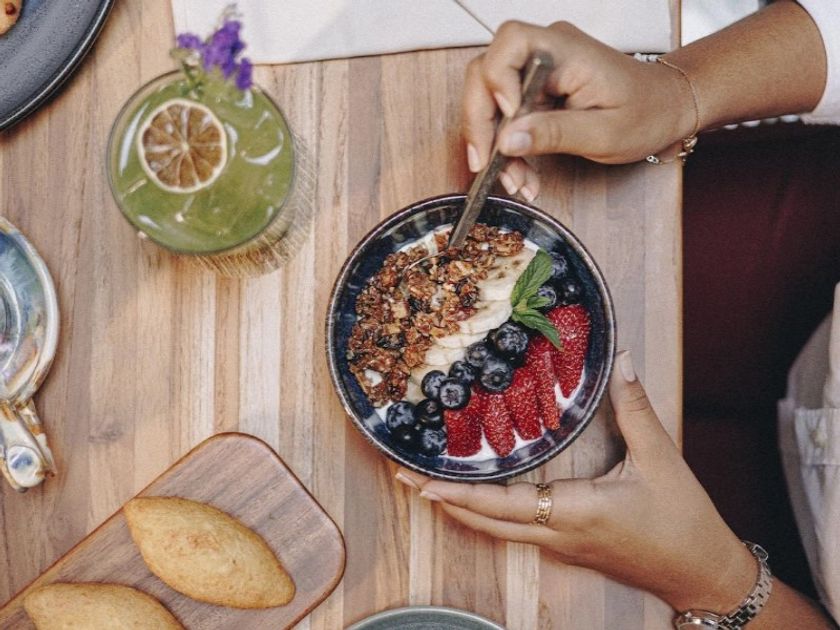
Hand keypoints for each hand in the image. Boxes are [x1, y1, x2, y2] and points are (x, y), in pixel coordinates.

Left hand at [396, 351, 755, 612]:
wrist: (701, 574)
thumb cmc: (682, 521)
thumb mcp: (660, 459)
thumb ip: (634, 408)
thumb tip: (621, 360)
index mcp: (573, 511)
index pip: (501, 503)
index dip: (457, 493)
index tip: (417, 481)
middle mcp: (556, 534)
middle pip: (485, 522)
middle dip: (441, 501)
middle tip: (403, 477)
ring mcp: (560, 545)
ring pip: (496, 530)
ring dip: (460, 509)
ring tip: (426, 485)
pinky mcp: (567, 546)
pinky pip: (515, 531)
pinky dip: (486, 514)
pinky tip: (476, 498)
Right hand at [462, 21, 695, 197]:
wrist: (665, 108)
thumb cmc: (646, 112)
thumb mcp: (604, 132)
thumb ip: (554, 133)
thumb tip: (507, 140)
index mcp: (566, 50)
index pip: (511, 43)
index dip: (497, 79)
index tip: (508, 119)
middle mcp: (546, 52)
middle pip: (486, 74)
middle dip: (481, 124)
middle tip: (487, 165)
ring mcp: (537, 71)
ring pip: (490, 100)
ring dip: (494, 144)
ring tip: (515, 181)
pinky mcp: (534, 91)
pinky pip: (505, 116)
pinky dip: (508, 148)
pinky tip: (522, 174)